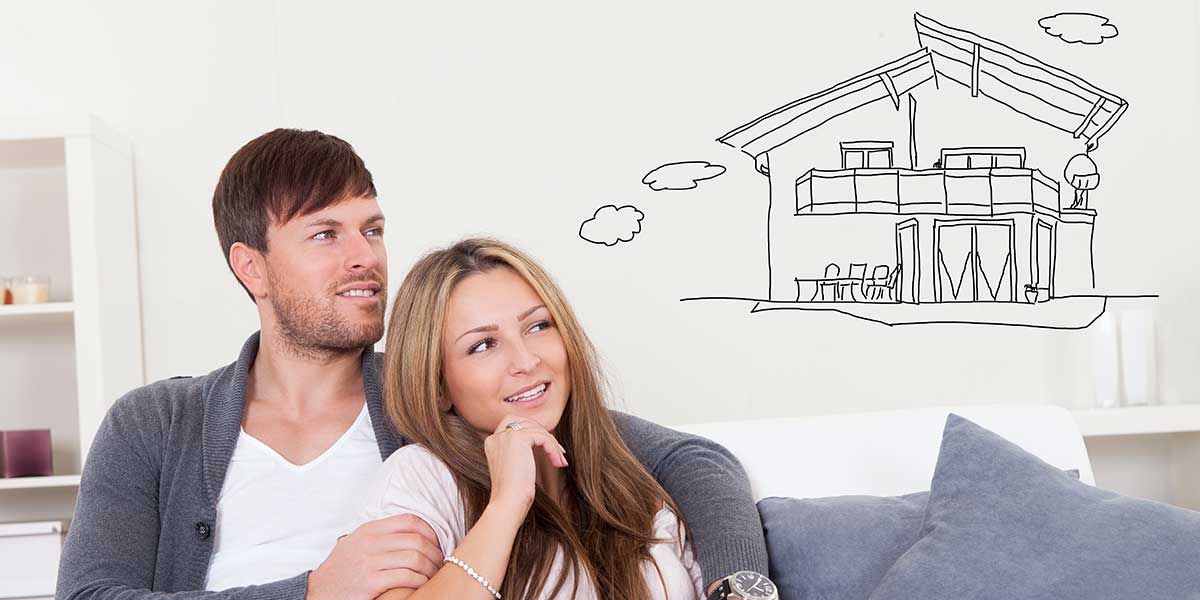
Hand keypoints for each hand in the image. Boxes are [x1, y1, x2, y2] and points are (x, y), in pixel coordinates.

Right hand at [306, 514, 442, 599]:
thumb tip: (413, 530)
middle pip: (416, 540)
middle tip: (440, 563)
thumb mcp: (357, 543)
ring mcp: (369, 562)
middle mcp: (369, 543)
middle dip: (435, 553)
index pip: (409, 521)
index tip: (437, 544)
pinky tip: (422, 585)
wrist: (318, 591)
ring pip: (415, 559)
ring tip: (434, 576)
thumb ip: (380, 534)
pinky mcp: (370, 582)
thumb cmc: (341, 569)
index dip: (430, 531)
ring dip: (431, 569)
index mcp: (369, 530)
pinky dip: (421, 582)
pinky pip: (407, 577)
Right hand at [484, 415, 567, 512]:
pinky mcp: (518, 438)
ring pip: (536, 429)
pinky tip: (557, 463)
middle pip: (525, 422)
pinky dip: (553, 449)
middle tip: (558, 451)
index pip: (513, 425)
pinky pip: (542, 437)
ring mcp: (505, 436)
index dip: (533, 432)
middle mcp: (496, 437)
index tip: (548, 449)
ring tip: (560, 462)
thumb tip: (544, 441)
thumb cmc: (513, 493)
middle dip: (543, 433)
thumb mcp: (516, 467)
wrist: (508, 502)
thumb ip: (522, 452)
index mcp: (492, 443)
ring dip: (552, 444)